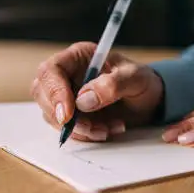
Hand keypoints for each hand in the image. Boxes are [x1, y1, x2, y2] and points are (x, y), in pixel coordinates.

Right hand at [31, 42, 163, 141]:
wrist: (150, 101)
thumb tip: (84, 100)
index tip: (68, 114)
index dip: (54, 92)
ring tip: (107, 129)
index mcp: (78, 57)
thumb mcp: (135, 79)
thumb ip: (112, 85)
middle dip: (65, 117)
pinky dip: (85, 135)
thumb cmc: (142, 82)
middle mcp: (67, 75)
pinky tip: (107, 130)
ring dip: (79, 129)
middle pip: (43, 94)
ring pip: (53, 116)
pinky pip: (67, 129)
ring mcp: (67, 96)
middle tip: (91, 128)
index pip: (50, 70)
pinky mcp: (72, 115)